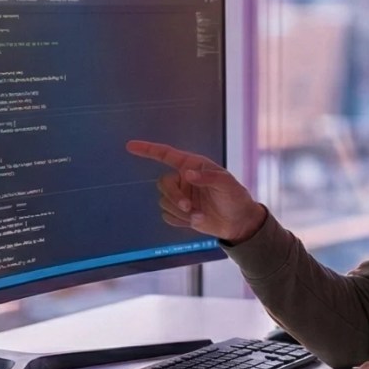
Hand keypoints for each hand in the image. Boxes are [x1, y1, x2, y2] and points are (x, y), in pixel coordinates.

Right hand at [126, 140, 266, 242]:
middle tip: (188, 207)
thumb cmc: (235, 197)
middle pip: (163, 183)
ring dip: (180, 212)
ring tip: (200, 215)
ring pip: (164, 202)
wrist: (238, 222)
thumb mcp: (227, 184)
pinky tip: (197, 220)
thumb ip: (208, 177)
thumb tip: (187, 174)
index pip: (166, 155)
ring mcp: (180, 196)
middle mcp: (183, 179)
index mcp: (192, 165)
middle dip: (174, 196)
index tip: (130, 146)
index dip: (147, 150)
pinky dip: (180, 221)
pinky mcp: (179, 213)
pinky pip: (167, 216)